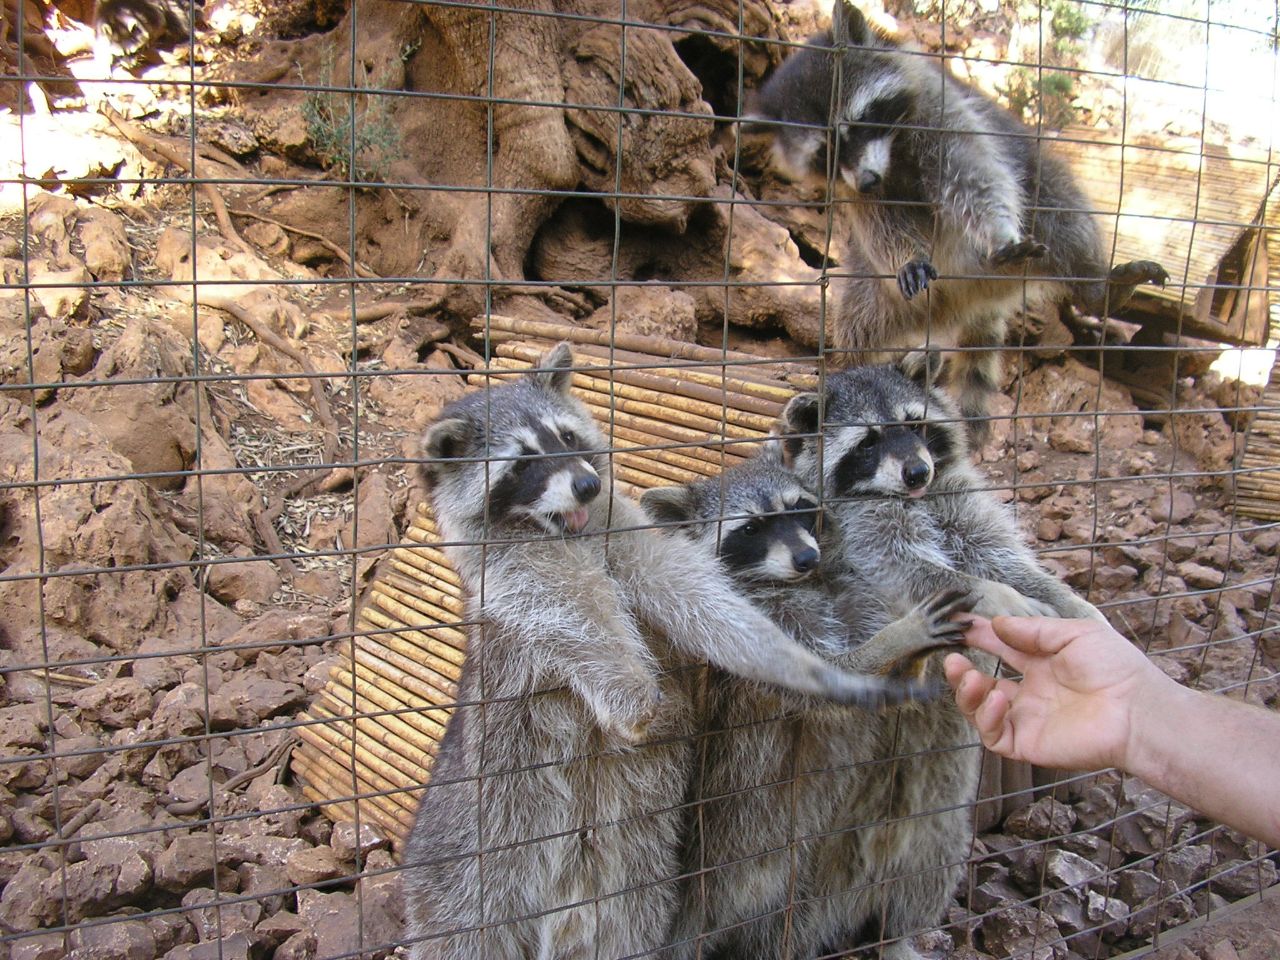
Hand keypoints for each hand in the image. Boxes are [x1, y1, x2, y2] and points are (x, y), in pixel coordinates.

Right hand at [943, 615, 1170, 771]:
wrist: (1137, 711)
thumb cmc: (1116, 668)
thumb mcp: (1074, 634)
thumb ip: (1034, 630)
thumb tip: (998, 624)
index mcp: (1044, 666)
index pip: (1002, 650)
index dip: (980, 637)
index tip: (960, 626)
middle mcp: (1032, 693)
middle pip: (984, 684)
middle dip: (961, 671)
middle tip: (951, 656)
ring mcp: (1028, 720)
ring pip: (981, 711)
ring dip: (966, 693)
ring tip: (967, 677)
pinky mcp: (1028, 743)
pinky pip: (995, 735)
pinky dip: (987, 718)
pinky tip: (998, 700)